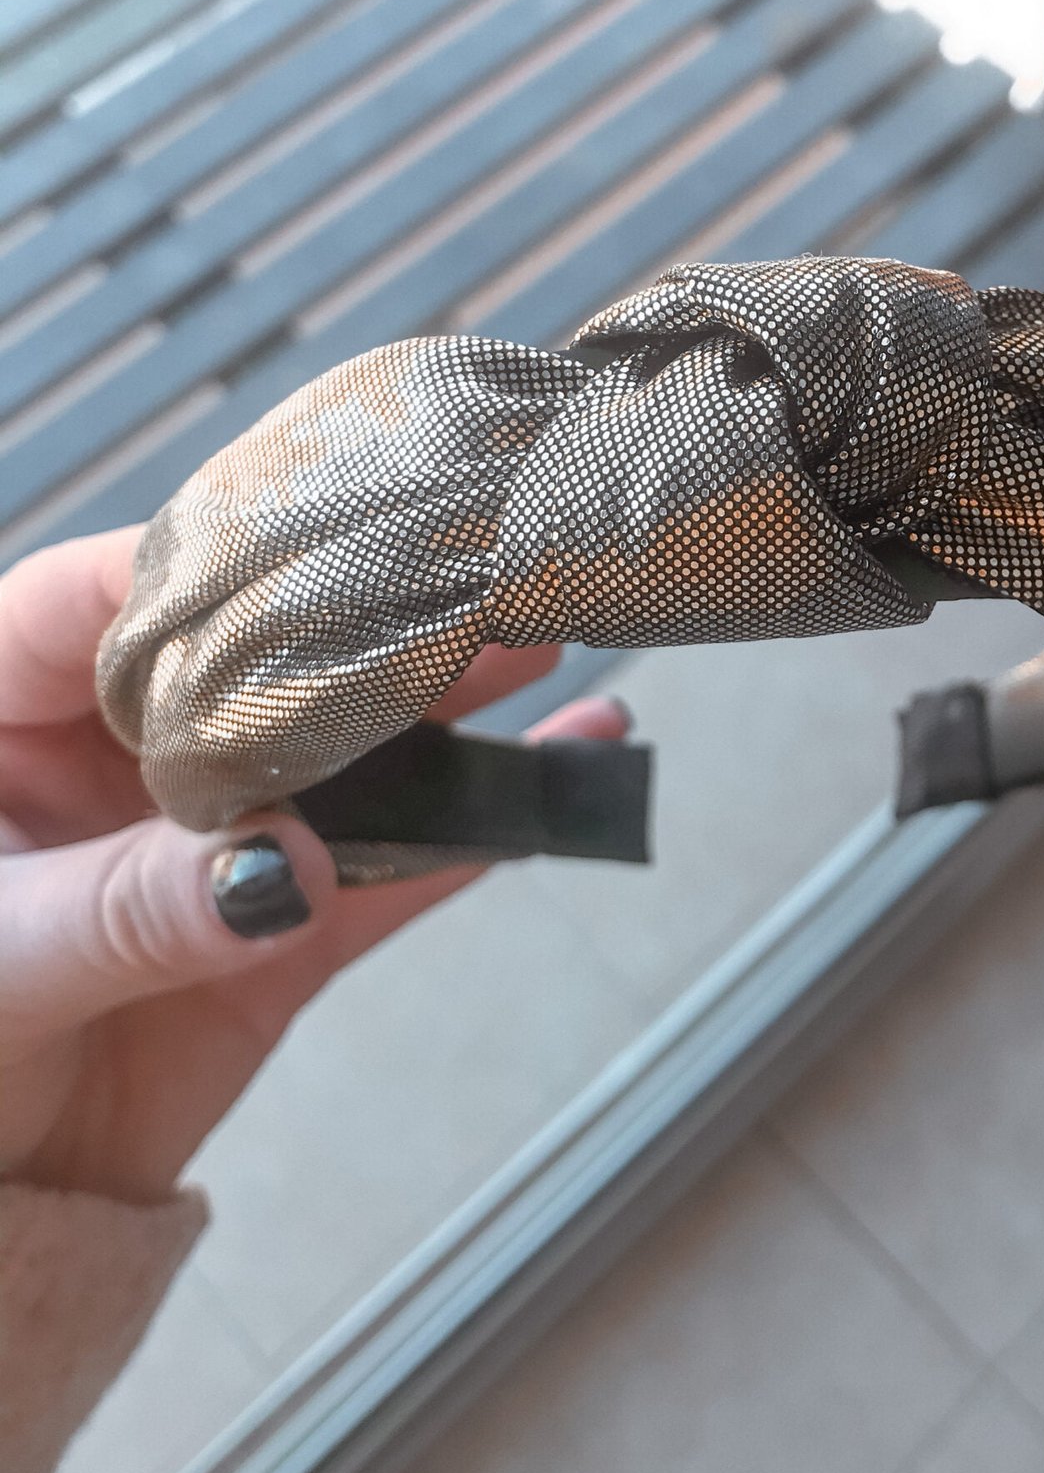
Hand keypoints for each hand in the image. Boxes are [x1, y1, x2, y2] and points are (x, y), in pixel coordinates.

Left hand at [0, 528, 627, 1206]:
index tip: (317, 539)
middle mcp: (112, 760)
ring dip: (441, 706)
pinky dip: (472, 832)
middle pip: (245, 662)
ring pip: (334, 754)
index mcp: (3, 721)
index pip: (97, 600)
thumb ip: (124, 908)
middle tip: (470, 586)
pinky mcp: (283, 933)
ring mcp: (209, 842)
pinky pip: (385, 871)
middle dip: (358, 621)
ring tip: (542, 644)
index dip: (199, 564)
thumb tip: (278, 865)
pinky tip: (559, 776)